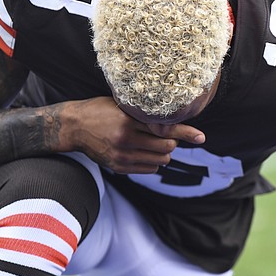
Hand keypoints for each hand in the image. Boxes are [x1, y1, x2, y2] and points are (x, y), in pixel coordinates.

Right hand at [62, 97, 204, 173]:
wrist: (74, 127)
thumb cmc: (100, 110)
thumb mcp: (122, 105)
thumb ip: (146, 114)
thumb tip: (174, 123)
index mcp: (128, 120)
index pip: (165, 129)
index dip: (185, 133)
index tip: (201, 137)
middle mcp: (126, 139)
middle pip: (167, 148)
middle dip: (171, 142)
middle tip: (164, 134)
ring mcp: (122, 156)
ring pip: (160, 160)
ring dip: (162, 153)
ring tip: (152, 142)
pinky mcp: (118, 167)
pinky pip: (149, 169)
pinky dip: (152, 162)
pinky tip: (143, 151)